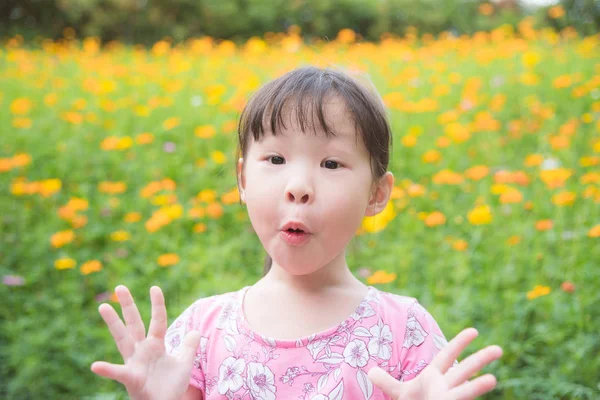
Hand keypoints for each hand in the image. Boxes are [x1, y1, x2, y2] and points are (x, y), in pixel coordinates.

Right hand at [91, 285, 201, 399]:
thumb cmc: (171, 386)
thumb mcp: (184, 364)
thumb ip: (188, 347)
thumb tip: (195, 331)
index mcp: (156, 345)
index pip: (158, 320)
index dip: (157, 304)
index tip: (154, 287)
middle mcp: (142, 350)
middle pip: (134, 324)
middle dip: (128, 306)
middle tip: (120, 287)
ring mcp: (134, 362)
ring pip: (122, 339)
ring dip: (113, 323)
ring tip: (103, 306)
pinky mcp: (131, 378)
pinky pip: (117, 373)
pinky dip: (106, 370)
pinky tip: (95, 366)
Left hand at [368, 328, 502, 399]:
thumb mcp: (399, 393)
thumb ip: (386, 381)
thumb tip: (370, 371)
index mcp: (435, 377)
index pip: (448, 356)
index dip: (460, 343)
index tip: (474, 330)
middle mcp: (446, 388)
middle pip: (464, 370)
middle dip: (480, 360)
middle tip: (499, 349)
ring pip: (466, 391)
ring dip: (479, 387)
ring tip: (493, 379)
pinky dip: (470, 399)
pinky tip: (484, 391)